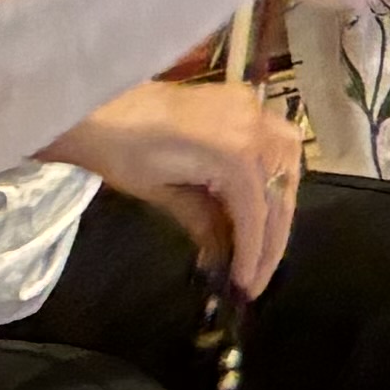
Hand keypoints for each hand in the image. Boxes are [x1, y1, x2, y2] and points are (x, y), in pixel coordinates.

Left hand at [61, 79, 303, 295]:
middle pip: (280, 190)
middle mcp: (256, 126)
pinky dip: (274, 174)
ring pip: (289, 164)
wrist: (100, 107)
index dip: (254, 252)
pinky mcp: (244, 102)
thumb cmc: (122, 153)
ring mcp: (253, 109)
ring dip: (280, 205)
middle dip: (272, 237)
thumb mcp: (164, 195)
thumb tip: (224, 258)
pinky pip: (277, 141)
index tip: (246, 286)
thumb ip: (205, 223)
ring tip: (265, 242)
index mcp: (236, 150)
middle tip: (258, 275)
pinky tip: (262, 199)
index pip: (256, 211)